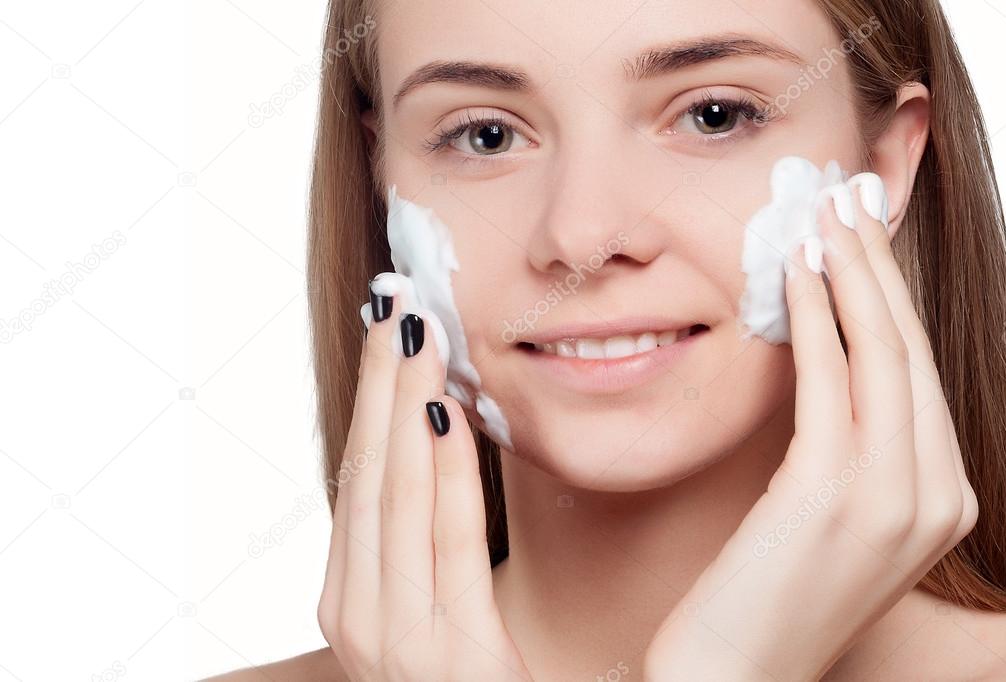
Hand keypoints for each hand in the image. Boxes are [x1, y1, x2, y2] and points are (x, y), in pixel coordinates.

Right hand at [317, 283, 531, 680]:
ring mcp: (387, 636)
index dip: (374, 395)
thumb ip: (426, 530)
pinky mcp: (435, 655)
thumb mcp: (433, 601)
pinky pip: (441, 541)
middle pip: (368, 470)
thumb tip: (439, 430)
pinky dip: (442, 472)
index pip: (361, 473)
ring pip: (394, 494)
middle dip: (383, 380)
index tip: (391, 329)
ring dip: (406, 404)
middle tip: (399, 301)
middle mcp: (353, 610)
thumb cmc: (466, 678)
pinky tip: (447, 414)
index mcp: (350, 592)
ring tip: (420, 333)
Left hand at [642, 178, 978, 680]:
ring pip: (881, 353)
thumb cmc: (769, 595)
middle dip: (878, 267)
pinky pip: (830, 380)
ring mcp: (893, 497)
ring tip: (824, 214)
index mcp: (940, 500)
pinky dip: (815, 316)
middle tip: (848, 201)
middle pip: (909, 351)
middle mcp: (934, 496)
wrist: (734, 677)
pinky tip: (796, 271)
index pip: (918, 376)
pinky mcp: (834, 494)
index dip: (889, 299)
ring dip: (851, 273)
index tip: (862, 241)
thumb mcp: (828, 520)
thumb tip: (828, 368)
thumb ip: (847, 452)